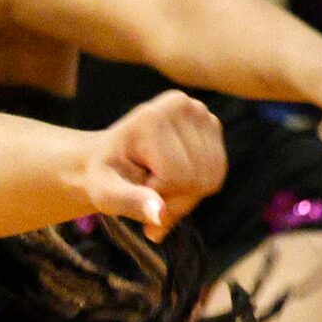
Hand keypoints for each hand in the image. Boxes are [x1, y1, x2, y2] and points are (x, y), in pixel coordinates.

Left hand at [83, 90, 226, 240]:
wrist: (110, 156)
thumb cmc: (104, 175)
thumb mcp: (104, 193)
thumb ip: (128, 202)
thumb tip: (159, 215)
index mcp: (152, 117)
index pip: (177, 176)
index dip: (158, 194)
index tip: (134, 188)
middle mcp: (182, 106)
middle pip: (199, 178)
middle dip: (174, 200)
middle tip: (147, 196)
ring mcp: (201, 113)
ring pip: (211, 178)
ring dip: (185, 196)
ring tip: (158, 188)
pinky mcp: (212, 124)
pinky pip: (217, 173)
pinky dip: (197, 188)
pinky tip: (174, 181)